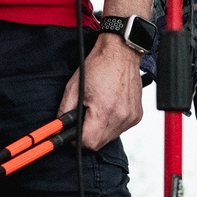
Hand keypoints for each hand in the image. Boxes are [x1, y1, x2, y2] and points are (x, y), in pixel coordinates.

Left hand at [59, 34, 144, 150]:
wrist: (121, 53)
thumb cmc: (100, 66)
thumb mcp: (74, 88)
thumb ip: (64, 112)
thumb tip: (59, 127)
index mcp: (104, 110)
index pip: (88, 143)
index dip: (78, 140)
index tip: (74, 133)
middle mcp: (121, 116)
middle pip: (100, 143)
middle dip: (89, 135)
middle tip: (85, 117)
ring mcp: (131, 117)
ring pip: (111, 137)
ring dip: (101, 129)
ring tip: (98, 109)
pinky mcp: (137, 115)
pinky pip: (121, 129)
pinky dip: (113, 123)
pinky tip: (109, 107)